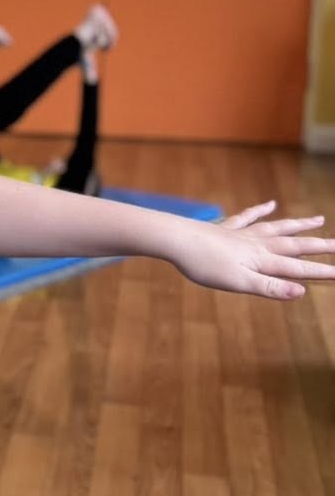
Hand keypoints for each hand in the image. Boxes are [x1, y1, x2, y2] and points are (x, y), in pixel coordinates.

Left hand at [174, 202, 334, 298]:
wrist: (176, 240)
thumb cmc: (205, 265)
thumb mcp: (239, 283)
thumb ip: (270, 287)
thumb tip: (301, 291)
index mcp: (262, 260)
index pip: (298, 269)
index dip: (322, 272)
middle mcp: (257, 244)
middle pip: (294, 244)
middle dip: (319, 246)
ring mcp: (243, 233)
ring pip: (278, 227)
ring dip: (299, 225)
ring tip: (319, 219)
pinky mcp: (226, 228)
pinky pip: (249, 217)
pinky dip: (261, 210)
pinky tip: (270, 204)